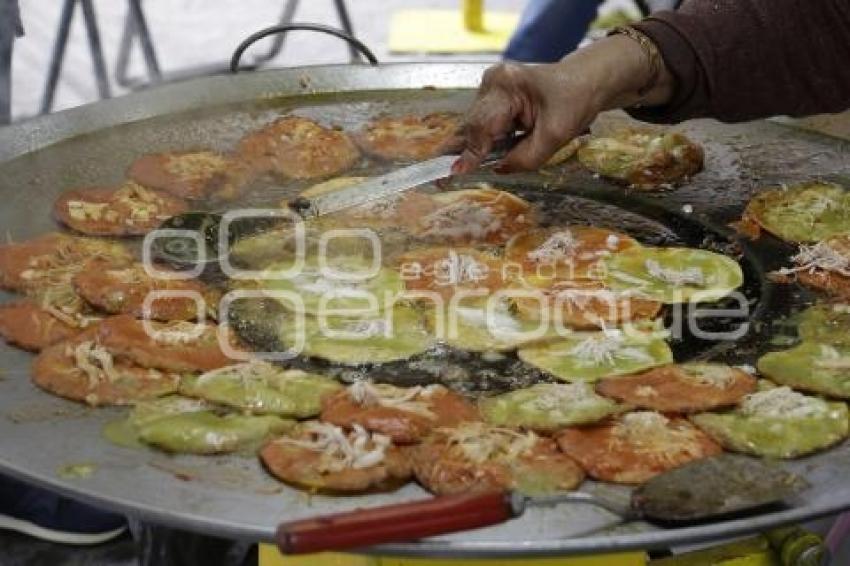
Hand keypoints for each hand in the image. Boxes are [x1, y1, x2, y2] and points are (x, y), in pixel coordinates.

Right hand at [453, 35, 674, 173]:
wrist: (585, 81)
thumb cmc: (574, 102)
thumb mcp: (555, 136)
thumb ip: (525, 157)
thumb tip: (497, 170)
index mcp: (507, 85)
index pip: (482, 125)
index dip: (470, 152)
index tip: (454, 172)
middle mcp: (492, 83)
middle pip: (472, 125)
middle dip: (465, 151)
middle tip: (440, 176)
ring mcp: (489, 89)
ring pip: (474, 126)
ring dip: (474, 147)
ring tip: (452, 168)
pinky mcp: (491, 98)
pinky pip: (481, 124)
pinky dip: (481, 141)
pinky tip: (472, 157)